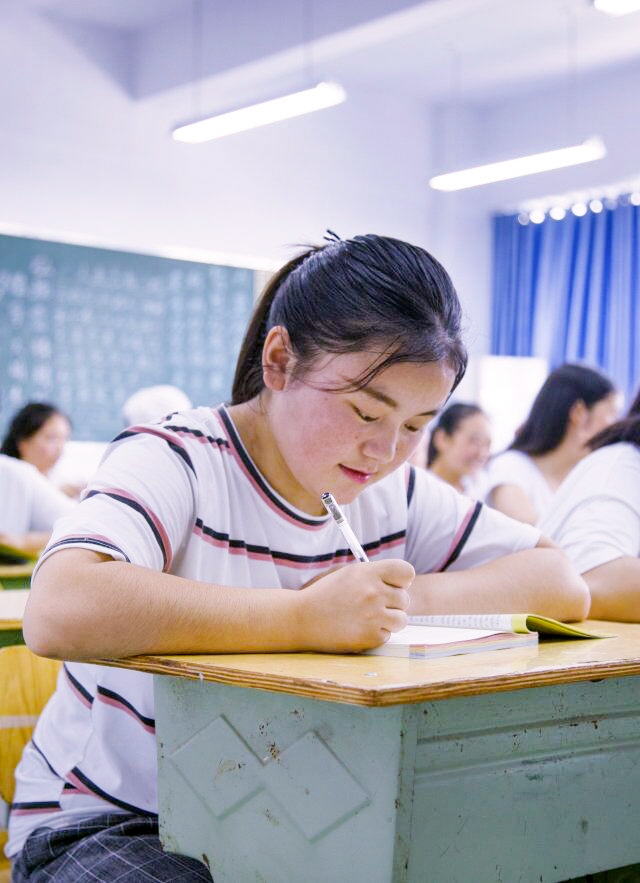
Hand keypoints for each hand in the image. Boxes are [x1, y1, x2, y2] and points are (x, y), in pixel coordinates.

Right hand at [295, 558, 413, 652]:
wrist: (301, 619)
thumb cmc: (326, 595)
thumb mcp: (349, 574)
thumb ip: (375, 575)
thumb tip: (402, 583)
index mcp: (367, 573)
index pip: (406, 572)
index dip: (402, 580)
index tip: (394, 586)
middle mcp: (373, 592)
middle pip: (404, 599)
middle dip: (392, 603)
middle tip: (372, 606)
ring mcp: (373, 616)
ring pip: (401, 619)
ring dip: (388, 620)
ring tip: (367, 618)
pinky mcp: (370, 637)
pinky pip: (387, 635)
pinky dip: (376, 634)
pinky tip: (358, 629)